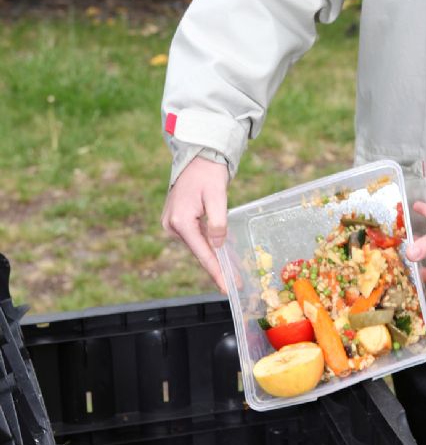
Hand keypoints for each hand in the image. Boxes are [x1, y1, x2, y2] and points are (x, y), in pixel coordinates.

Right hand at [161, 156, 228, 292]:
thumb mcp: (217, 197)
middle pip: (199, 253)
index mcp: (180, 221)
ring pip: (198, 247)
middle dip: (217, 268)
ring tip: (231, 274)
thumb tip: (218, 245)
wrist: (197, 159)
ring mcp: (172, 224)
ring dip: (214, 259)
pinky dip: (209, 248)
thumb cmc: (208, 174)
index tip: (227, 286)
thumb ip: (218, 223)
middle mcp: (172, 225)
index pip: (202, 253)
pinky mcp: (177, 222)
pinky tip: (222, 257)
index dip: (216, 271)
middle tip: (234, 284)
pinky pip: (196, 239)